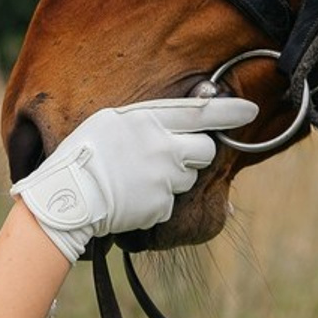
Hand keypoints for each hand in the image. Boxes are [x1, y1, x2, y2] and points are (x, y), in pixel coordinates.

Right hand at [10, 95, 258, 261]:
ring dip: (174, 177)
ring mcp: (164, 180)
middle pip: (205, 149)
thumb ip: (150, 121)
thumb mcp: (113, 120)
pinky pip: (170, 202)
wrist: (68, 197)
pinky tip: (131, 196)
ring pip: (188, 178)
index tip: (249, 110)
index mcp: (150, 120)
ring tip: (139, 176)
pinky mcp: (161, 207)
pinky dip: (157, 201)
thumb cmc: (83, 152)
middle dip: (196, 153)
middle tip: (171, 155)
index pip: (201, 112)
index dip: (230, 111)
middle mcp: (164, 148)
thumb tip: (183, 128)